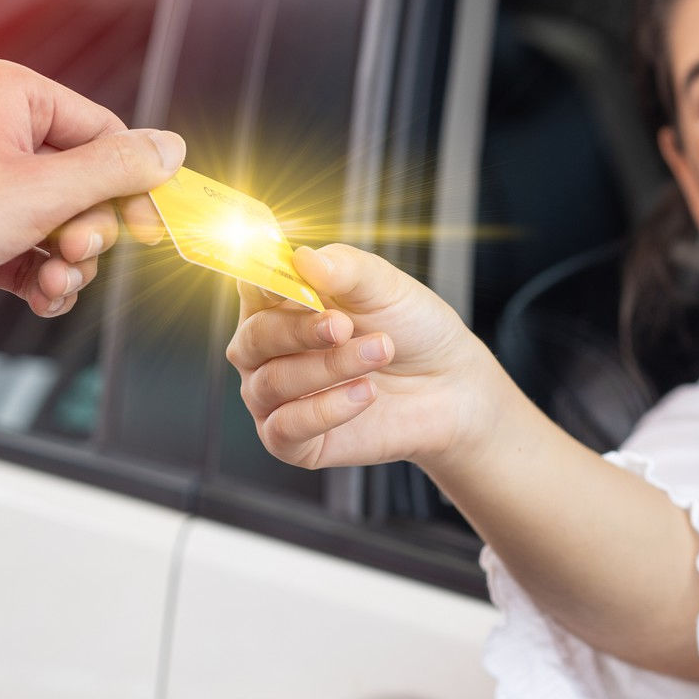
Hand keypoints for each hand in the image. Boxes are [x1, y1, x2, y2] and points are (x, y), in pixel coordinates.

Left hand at [0, 57, 182, 337]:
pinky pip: (28, 249)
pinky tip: (41, 298)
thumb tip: (172, 148)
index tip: (152, 228)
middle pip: (86, 181)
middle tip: (73, 251)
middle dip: (89, 229)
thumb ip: (115, 170)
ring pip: (59, 222)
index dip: (132, 182)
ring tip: (53, 282)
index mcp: (11, 95)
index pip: (103, 130)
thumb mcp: (41, 192)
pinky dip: (40, 276)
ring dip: (68, 261)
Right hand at [227, 244, 508, 471]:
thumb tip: (302, 258)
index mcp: (279, 302)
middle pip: (253, 338)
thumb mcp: (386, 287)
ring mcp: (273, 396)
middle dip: (299, 331)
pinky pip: (285, 428)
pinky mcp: (290, 440)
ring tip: (379, 352)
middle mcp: (266, 350)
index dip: (265, 283)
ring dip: (328, 367)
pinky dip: (325, 409)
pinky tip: (365, 392)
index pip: (250, 286)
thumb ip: (345, 269)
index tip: (295, 284)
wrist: (448, 385)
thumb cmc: (410, 329)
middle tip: (344, 325)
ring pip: (272, 382)